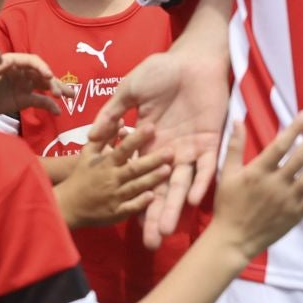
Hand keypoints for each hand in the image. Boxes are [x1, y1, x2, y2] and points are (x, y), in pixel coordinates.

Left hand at [0, 48, 64, 117]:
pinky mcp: (23, 99)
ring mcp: (22, 85)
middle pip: (41, 73)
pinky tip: (58, 112)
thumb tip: (3, 65)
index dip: (41, 67)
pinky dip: (49, 105)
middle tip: (61, 93)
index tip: (49, 76)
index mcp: (11, 62)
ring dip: (57, 89)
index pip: (31, 61)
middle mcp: (20, 72)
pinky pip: (39, 100)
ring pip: (44, 85)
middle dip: (53, 81)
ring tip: (71, 96)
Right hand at [55, 124, 171, 228]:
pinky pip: (131, 208)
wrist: (67, 205)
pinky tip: (153, 196)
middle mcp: (111, 178)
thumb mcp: (88, 153)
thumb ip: (105, 137)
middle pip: (134, 168)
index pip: (123, 148)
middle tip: (170, 151)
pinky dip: (141, 203)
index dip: (137, 138)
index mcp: (105, 163)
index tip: (152, 127)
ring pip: (135, 186)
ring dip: (151, 179)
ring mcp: (114, 196)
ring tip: (168, 170)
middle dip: (152, 160)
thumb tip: (120, 120)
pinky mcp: (116, 213)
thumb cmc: (81, 176)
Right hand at [86, 20, 230, 247]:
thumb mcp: (130, 90)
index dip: (135, 200)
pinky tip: (192, 200)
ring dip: (176, 208)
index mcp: (149, 143)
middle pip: (161, 191)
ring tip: (167, 231)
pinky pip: (207, 168)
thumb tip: (92, 134)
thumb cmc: (161, 71)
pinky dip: (201, 183)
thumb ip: (112, 111)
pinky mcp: (210, 142)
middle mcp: (170, 153)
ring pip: (183, 186)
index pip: (139, 178)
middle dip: (155, 217)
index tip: (126, 226)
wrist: (193, 58)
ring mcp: (191, 149)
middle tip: (150, 244)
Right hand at [210, 114, 302, 260]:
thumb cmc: (228, 205)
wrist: (234, 240)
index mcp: (257, 173)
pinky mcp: (296, 213)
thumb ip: (234, 146)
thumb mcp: (226, 174)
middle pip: (300, 156)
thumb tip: (238, 120)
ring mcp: (288, 200)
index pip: (280, 146)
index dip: (294, 128)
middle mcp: (275, 185)